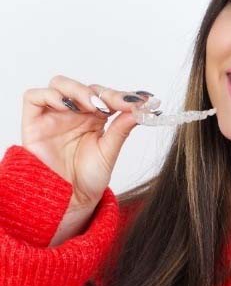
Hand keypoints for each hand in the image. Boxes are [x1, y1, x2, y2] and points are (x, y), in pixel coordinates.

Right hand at [21, 75, 154, 209]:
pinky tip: (68, 107)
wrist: (71, 200)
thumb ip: (122, 128)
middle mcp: (74, 113)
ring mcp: (53, 116)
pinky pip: (34, 97)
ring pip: (60, 85)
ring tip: (93, 107)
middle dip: (102, 93)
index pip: (106, 96)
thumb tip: (140, 108)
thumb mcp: (109, 151)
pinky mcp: (34, 122)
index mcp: (94, 118)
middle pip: (85, 87)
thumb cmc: (88, 178)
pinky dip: (51, 96)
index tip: (143, 100)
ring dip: (78, 90)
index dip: (122, 95)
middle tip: (115, 105)